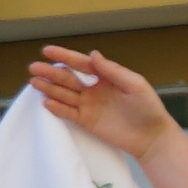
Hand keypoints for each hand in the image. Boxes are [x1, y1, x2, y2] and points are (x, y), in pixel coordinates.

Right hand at [27, 46, 178, 162]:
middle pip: (68, 78)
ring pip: (64, 94)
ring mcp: (89, 105)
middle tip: (34, 67)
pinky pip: (68, 113)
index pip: (82, 64)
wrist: (152, 137)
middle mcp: (94, 89)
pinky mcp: (86, 121)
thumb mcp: (135, 85)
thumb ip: (113, 71)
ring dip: (49, 88)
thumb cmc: (148, 108)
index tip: (47, 50)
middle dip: (51, 72)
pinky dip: (57, 107)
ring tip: (34, 82)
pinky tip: (46, 102)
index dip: (65, 56)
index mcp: (105, 77)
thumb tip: (93, 54)